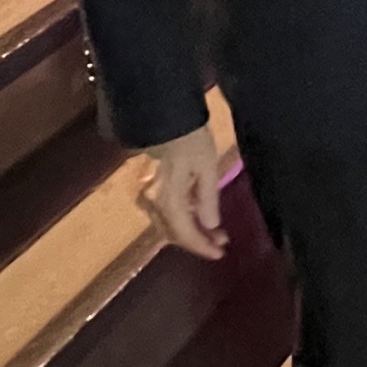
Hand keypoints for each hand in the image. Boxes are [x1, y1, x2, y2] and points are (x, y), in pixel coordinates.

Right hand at [141, 123, 227, 259]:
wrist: (162, 114)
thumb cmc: (189, 137)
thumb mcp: (206, 166)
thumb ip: (207, 198)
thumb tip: (211, 226)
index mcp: (167, 198)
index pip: (184, 233)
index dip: (202, 246)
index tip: (221, 253)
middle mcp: (151, 201)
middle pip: (172, 232)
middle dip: (197, 240)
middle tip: (220, 240)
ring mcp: (146, 192)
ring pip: (166, 223)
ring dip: (188, 230)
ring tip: (212, 229)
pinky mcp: (146, 184)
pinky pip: (162, 210)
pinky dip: (180, 217)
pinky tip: (195, 211)